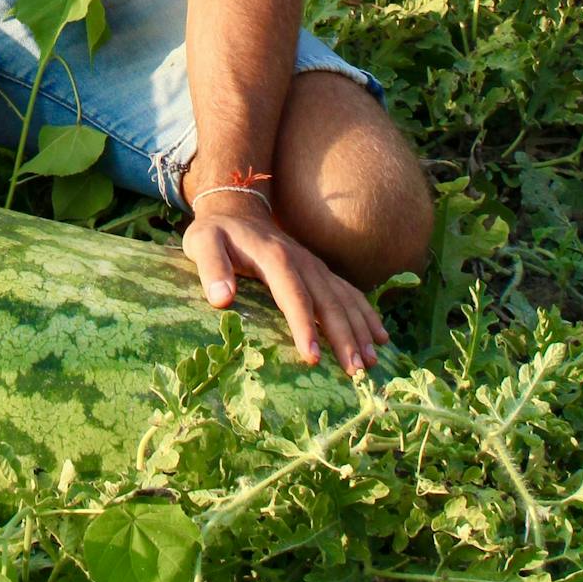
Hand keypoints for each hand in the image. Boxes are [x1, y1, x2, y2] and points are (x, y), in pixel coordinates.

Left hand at [183, 205, 387, 377]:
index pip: (293, 295)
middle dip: (344, 336)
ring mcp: (314, 266)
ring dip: (360, 329)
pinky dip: (366, 314)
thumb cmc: (216, 234)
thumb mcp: (202, 242)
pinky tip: (380, 337)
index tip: (313, 357)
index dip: (304, 326)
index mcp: (274, 256)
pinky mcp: (320, 272)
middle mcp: (301, 261)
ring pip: (344, 299)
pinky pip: (349, 293)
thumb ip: (210, 267)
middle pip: (327, 301)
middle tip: (355, 371)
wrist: (237, 209)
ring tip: (371, 362)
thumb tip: (222, 299)